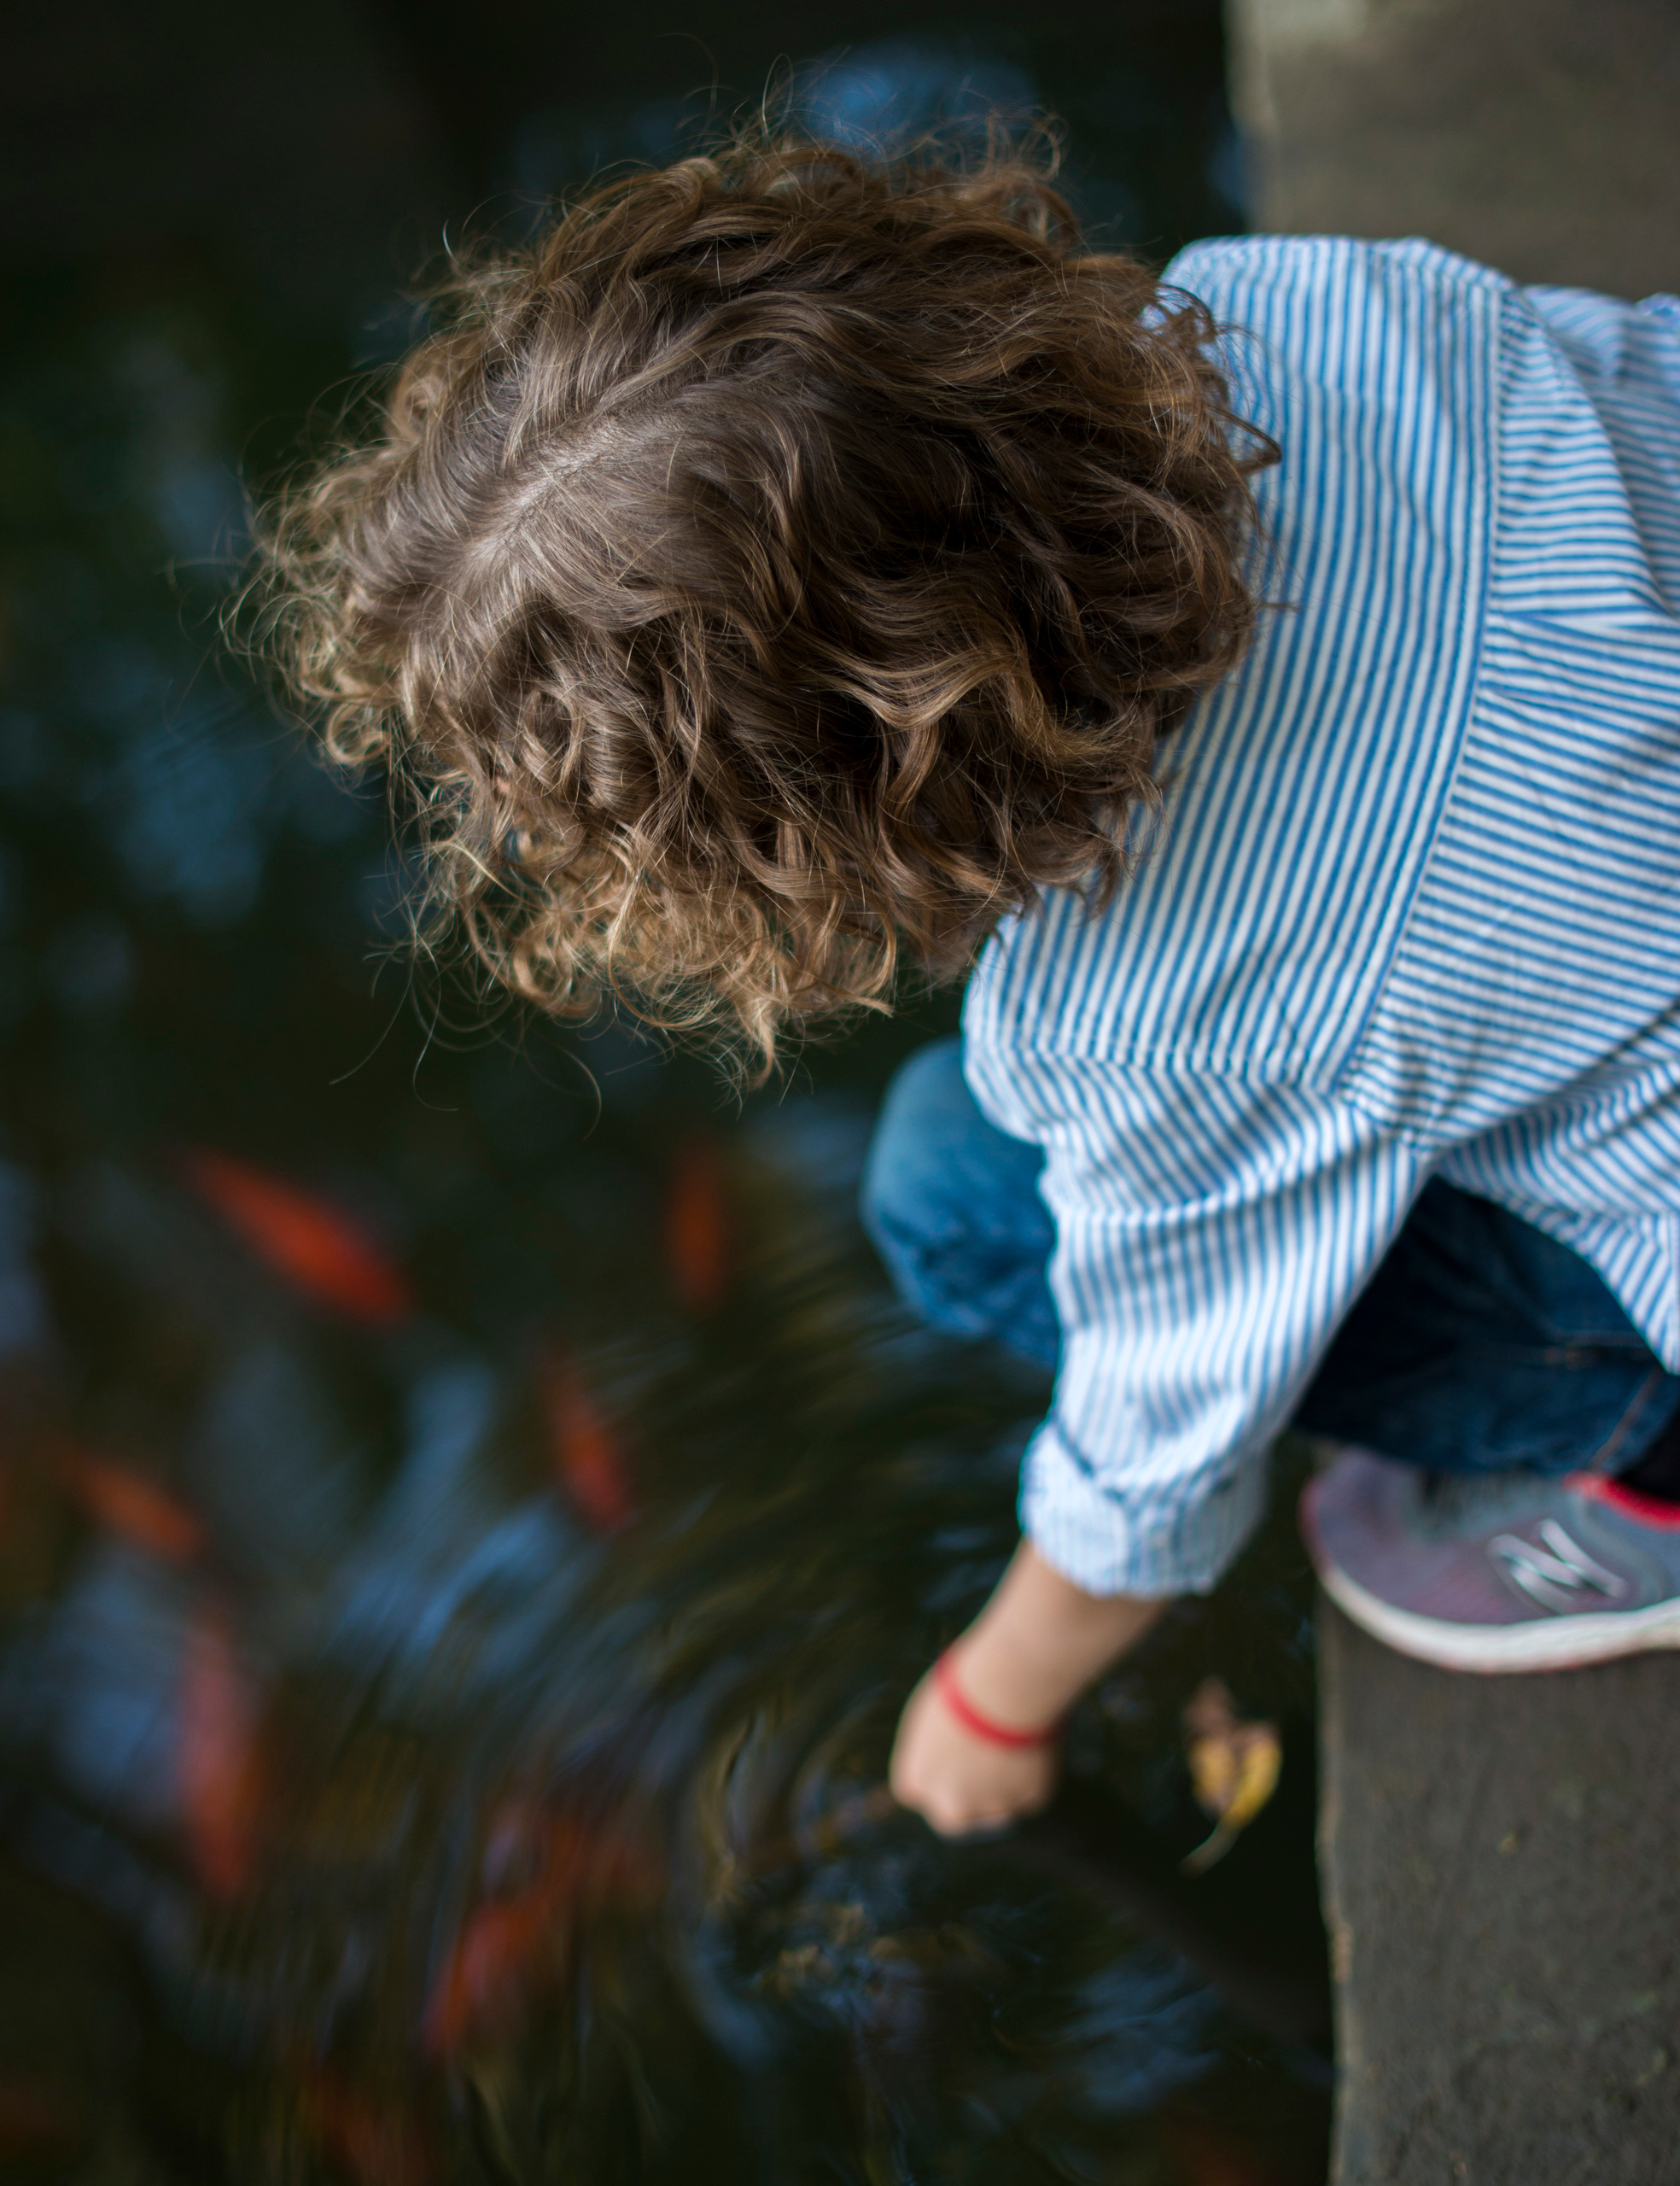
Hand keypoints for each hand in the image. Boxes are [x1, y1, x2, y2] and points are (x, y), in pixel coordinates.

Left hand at [889, 1540, 1169, 1838]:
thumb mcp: (934, 1713)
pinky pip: (1029, 1790)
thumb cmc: (966, 1682)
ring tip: (1011, 1734)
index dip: (936, 1775)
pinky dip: (1033, 1769)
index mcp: (915, 1779)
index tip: (951, 1757)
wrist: (1007, 1683)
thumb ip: (936, 1745)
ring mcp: (990, 1807)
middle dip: (967, 1800)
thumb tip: (948, 1751)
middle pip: (952, 1818)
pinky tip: (1033, 1737)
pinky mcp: (1027, 1800)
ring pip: (996, 1806)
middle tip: (984, 1770)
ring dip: (1002, 1785)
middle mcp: (948, 1804)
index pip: (919, 1792)